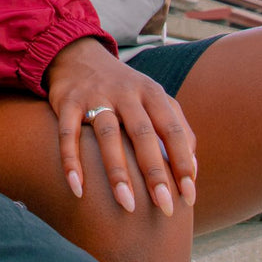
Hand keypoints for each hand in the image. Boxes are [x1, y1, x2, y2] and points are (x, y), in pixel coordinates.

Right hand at [44, 38, 196, 215]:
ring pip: (108, 135)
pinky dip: (71, 162)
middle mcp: (126, 93)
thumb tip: (193, 170)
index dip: (183, 161)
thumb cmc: (124, 88)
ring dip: (117, 171)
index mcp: (152, 93)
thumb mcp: (153, 98)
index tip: (189, 195)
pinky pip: (68, 135)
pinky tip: (77, 189)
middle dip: (155, 172)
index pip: (173, 129)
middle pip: (143, 134)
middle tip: (165, 206)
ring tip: (127, 205)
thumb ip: (176, 127)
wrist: (77, 55)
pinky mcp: (68, 102)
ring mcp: (95, 96)